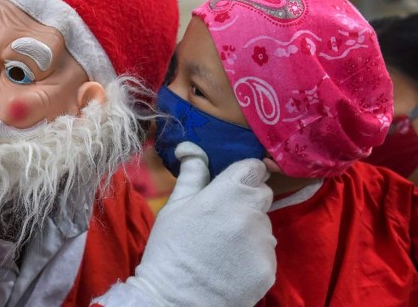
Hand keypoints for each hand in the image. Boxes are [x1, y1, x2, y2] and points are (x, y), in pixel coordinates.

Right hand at [125, 141, 275, 305]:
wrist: (174, 301)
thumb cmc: (169, 250)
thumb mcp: (175, 207)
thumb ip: (192, 174)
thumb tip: (190, 147)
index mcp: (227, 193)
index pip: (254, 167)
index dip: (245, 173)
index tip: (234, 183)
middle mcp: (251, 214)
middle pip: (262, 194)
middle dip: (247, 200)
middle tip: (222, 218)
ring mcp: (263, 243)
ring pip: (265, 224)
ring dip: (250, 229)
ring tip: (223, 246)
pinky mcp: (269, 268)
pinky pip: (266, 251)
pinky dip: (253, 255)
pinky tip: (231, 264)